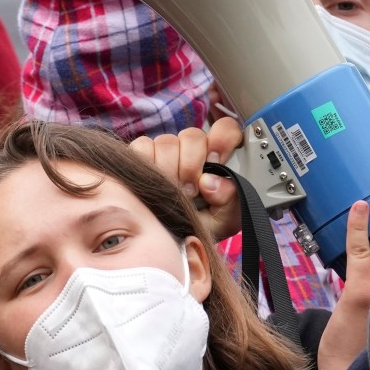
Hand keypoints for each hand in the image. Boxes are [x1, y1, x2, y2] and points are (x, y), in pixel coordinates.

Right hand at [122, 117, 242, 243]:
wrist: (171, 240)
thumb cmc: (200, 228)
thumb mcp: (224, 220)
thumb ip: (229, 200)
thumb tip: (210, 182)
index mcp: (216, 158)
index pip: (226, 129)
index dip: (221, 139)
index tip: (215, 161)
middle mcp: (191, 149)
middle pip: (193, 135)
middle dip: (191, 164)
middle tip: (190, 191)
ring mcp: (165, 149)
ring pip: (167, 141)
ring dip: (169, 169)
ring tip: (171, 192)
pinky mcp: (140, 153)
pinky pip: (143, 146)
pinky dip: (147, 163)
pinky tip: (153, 184)